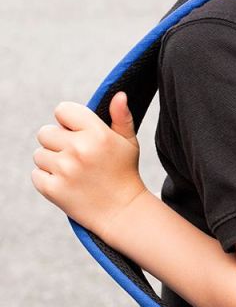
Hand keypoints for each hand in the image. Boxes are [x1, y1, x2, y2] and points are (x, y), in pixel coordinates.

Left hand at [31, 92, 147, 238]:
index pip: (63, 110)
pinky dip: (47, 179)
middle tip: (77, 156)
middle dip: (57, 142)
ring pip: (39, 154)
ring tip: (73, 172)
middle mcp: (79, 149)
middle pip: (46, 132)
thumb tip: (119, 94)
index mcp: (97, 134)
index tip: (78, 132)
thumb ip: (121, 117)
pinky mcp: (52, 189)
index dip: (68, 121)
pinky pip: (36, 174)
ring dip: (52, 161)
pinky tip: (67, 183)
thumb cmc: (124, 173)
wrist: (122, 211)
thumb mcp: (129, 142)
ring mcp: (64, 170)